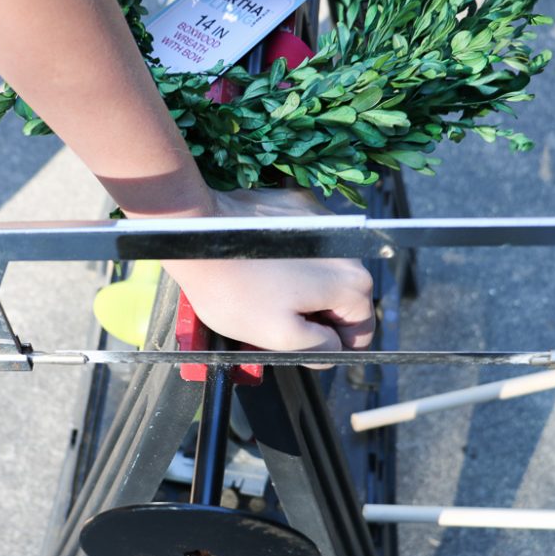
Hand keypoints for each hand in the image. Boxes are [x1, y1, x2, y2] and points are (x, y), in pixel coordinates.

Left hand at [162, 189, 374, 358]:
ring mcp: (323, 219)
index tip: (298, 345)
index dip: (330, 346)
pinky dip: (286, 259)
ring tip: (259, 292)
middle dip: (312, 315)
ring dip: (298, 288)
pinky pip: (302, 245)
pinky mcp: (297, 205)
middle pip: (340, 299)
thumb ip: (320, 350)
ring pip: (320, 272)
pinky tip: (257, 263)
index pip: (359, 330)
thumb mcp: (281, 338)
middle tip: (272, 320)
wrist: (195, 235)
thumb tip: (333, 349)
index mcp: (351, 282)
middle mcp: (347, 247)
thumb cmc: (234, 291)